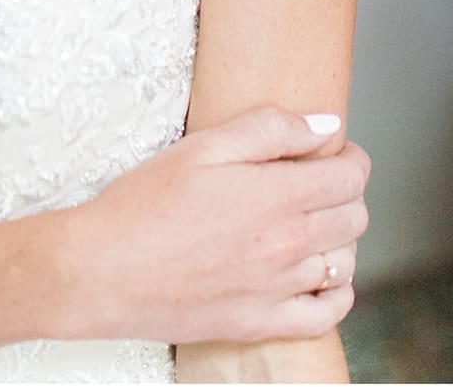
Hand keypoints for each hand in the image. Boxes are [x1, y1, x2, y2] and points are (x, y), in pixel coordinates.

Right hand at [61, 106, 368, 344]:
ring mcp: (275, 290)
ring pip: (344, 264)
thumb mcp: (204, 146)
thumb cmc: (143, 205)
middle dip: (344, 194)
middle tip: (315, 185)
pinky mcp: (257, 324)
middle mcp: (286, 246)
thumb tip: (326, 127)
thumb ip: (271, 130)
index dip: (349, 159)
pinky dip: (334, 295)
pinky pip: (326, 316)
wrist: (98, 272)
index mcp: (277, 197)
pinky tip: (316, 278)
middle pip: (354, 218)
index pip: (352, 177)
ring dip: (339, 241)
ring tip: (311, 226)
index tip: (332, 155)